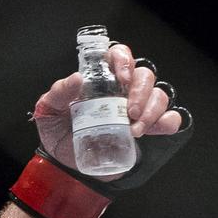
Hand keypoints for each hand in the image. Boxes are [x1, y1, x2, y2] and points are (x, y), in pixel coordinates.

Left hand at [32, 43, 183, 172]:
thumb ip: (58, 93)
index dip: (125, 61)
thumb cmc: (57, 131)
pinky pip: (170, 118)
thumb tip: (77, 78)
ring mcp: (137, 107)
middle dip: (141, 92)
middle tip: (128, 112)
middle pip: (144, 76)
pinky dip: (168, 122)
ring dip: (151, 111)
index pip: (120, 55)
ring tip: (134, 130)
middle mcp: (122, 89)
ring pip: (159, 95)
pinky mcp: (147, 127)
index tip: (122, 78)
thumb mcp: (48, 110)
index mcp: (100, 79)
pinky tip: (156, 129)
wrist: (64, 162)